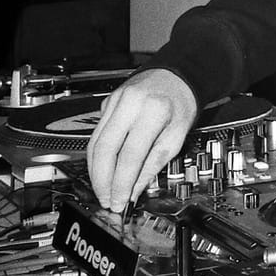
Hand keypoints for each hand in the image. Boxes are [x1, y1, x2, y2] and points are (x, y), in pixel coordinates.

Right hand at [86, 69, 198, 213]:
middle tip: (106, 200)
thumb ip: (157, 160)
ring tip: (102, 191)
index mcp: (153, 111)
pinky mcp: (106, 103)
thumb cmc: (181, 101)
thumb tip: (136, 187)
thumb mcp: (180, 132)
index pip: (131, 155)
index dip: (122, 182)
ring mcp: (115, 102)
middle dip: (102, 181)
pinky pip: (96, 134)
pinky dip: (96, 156)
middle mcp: (129, 104)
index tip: (121, 200)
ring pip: (94, 143)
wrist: (176, 75)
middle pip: (106, 150)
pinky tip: (100, 170)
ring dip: (95, 171)